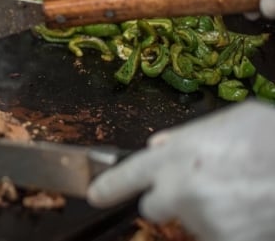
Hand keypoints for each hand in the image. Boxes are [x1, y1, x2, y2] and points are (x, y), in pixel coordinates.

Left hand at [87, 101, 274, 240]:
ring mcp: (203, 219)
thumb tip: (159, 147)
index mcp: (175, 155)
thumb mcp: (225, 122)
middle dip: (169, 201)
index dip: (108, 187)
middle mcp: (181, 189)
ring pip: (191, 224)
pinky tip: (250, 211)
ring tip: (240, 193)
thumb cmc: (270, 136)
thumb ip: (185, 137)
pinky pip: (216, 237)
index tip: (95, 194)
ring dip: (208, 213)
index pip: (126, 175)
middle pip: (152, 207)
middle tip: (201, 189)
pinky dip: (231, 229)